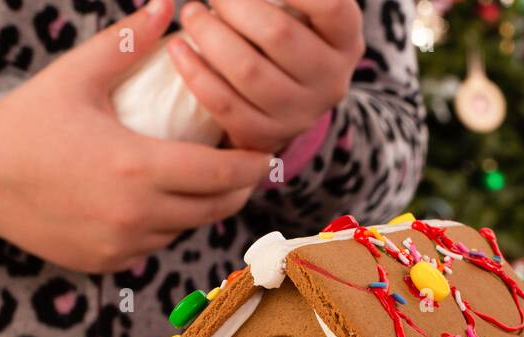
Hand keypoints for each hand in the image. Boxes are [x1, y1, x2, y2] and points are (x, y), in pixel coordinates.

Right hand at [0, 0, 271, 273]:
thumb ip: (127, 41)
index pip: (222, 175)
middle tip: (244, 164)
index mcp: (137, 168)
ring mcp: (121, 245)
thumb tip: (168, 2)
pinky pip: (153, 247)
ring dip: (200, 208)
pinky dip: (163, 226)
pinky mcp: (106, 263)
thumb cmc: (25, 122)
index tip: (264, 150)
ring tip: (203, 179)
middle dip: (237, 188)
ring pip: (184, 230)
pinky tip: (158, 201)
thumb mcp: (76, 75)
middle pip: (214, 209)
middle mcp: (136, 215)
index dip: (252, 163)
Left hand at [168, 0, 363, 153]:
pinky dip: (196, 73)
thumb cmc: (285, 35)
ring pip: (249, 71)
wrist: (281, 99)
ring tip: (191, 14)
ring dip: (209, 35)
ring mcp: (301, 114)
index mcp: (346, 39)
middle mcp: (332, 80)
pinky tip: (178, 49)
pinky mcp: (267, 137)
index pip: (330, 5)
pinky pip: (225, 105)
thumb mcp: (295, 12)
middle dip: (234, 5)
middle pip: (279, 34)